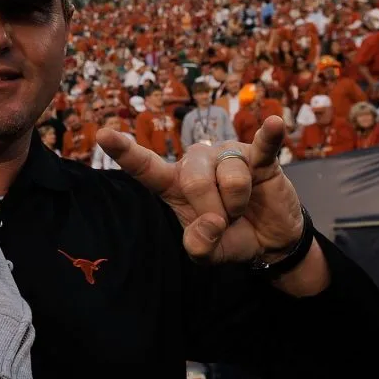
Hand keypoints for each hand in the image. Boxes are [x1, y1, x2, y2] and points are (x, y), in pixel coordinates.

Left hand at [98, 116, 303, 263]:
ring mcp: (227, 155)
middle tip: (224, 221)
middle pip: (193, 182)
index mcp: (174, 184)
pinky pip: (263, 146)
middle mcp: (196, 162)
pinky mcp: (259, 157)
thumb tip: (210, 223)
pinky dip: (268, 136)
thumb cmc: (229, 238)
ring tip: (243, 208)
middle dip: (212, 212)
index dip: (125, 151)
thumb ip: (198, 246)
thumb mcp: (207, 254)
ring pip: (229, 177)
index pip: (145, 167)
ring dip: (238, 204)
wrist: (268, 240)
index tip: (103, 134)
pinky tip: (275, 124)